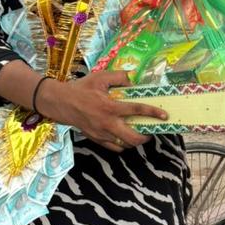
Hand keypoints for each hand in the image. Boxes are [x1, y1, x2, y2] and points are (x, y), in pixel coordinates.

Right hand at [39, 70, 167, 151]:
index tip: (164, 115)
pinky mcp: (96, 139)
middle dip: (146, 137)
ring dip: (135, 141)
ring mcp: (101, 133)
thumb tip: (133, 79)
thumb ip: (119, 77)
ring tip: (139, 134)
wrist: (60, 102)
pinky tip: (125, 137)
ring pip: (124, 144)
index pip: (136, 110)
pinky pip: (114, 147)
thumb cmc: (81, 88)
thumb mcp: (100, 77)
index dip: (152, 112)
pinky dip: (122, 144)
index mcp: (110, 107)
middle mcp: (107, 123)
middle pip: (133, 137)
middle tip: (150, 130)